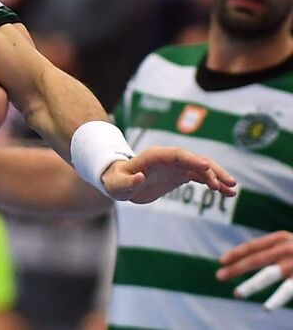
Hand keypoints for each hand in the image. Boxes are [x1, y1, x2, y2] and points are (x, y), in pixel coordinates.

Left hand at [99, 146, 236, 202]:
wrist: (120, 183)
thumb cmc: (116, 182)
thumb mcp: (116, 185)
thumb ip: (127, 182)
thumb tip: (140, 178)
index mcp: (156, 156)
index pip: (178, 155)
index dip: (193, 160)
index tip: (207, 168)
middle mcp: (170, 158)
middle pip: (195, 160)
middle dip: (213, 170)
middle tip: (228, 183)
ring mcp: (177, 166)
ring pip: (202, 169)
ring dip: (218, 178)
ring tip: (232, 191)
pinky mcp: (180, 175)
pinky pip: (201, 178)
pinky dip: (214, 184)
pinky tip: (227, 194)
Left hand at [218, 231, 292, 310]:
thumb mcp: (289, 243)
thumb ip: (273, 249)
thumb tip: (242, 259)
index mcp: (282, 238)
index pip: (253, 246)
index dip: (237, 254)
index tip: (222, 261)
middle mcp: (288, 248)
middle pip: (256, 260)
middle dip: (236, 269)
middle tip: (219, 277)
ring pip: (269, 275)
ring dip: (252, 285)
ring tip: (237, 294)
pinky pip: (288, 290)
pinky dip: (277, 299)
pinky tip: (267, 307)